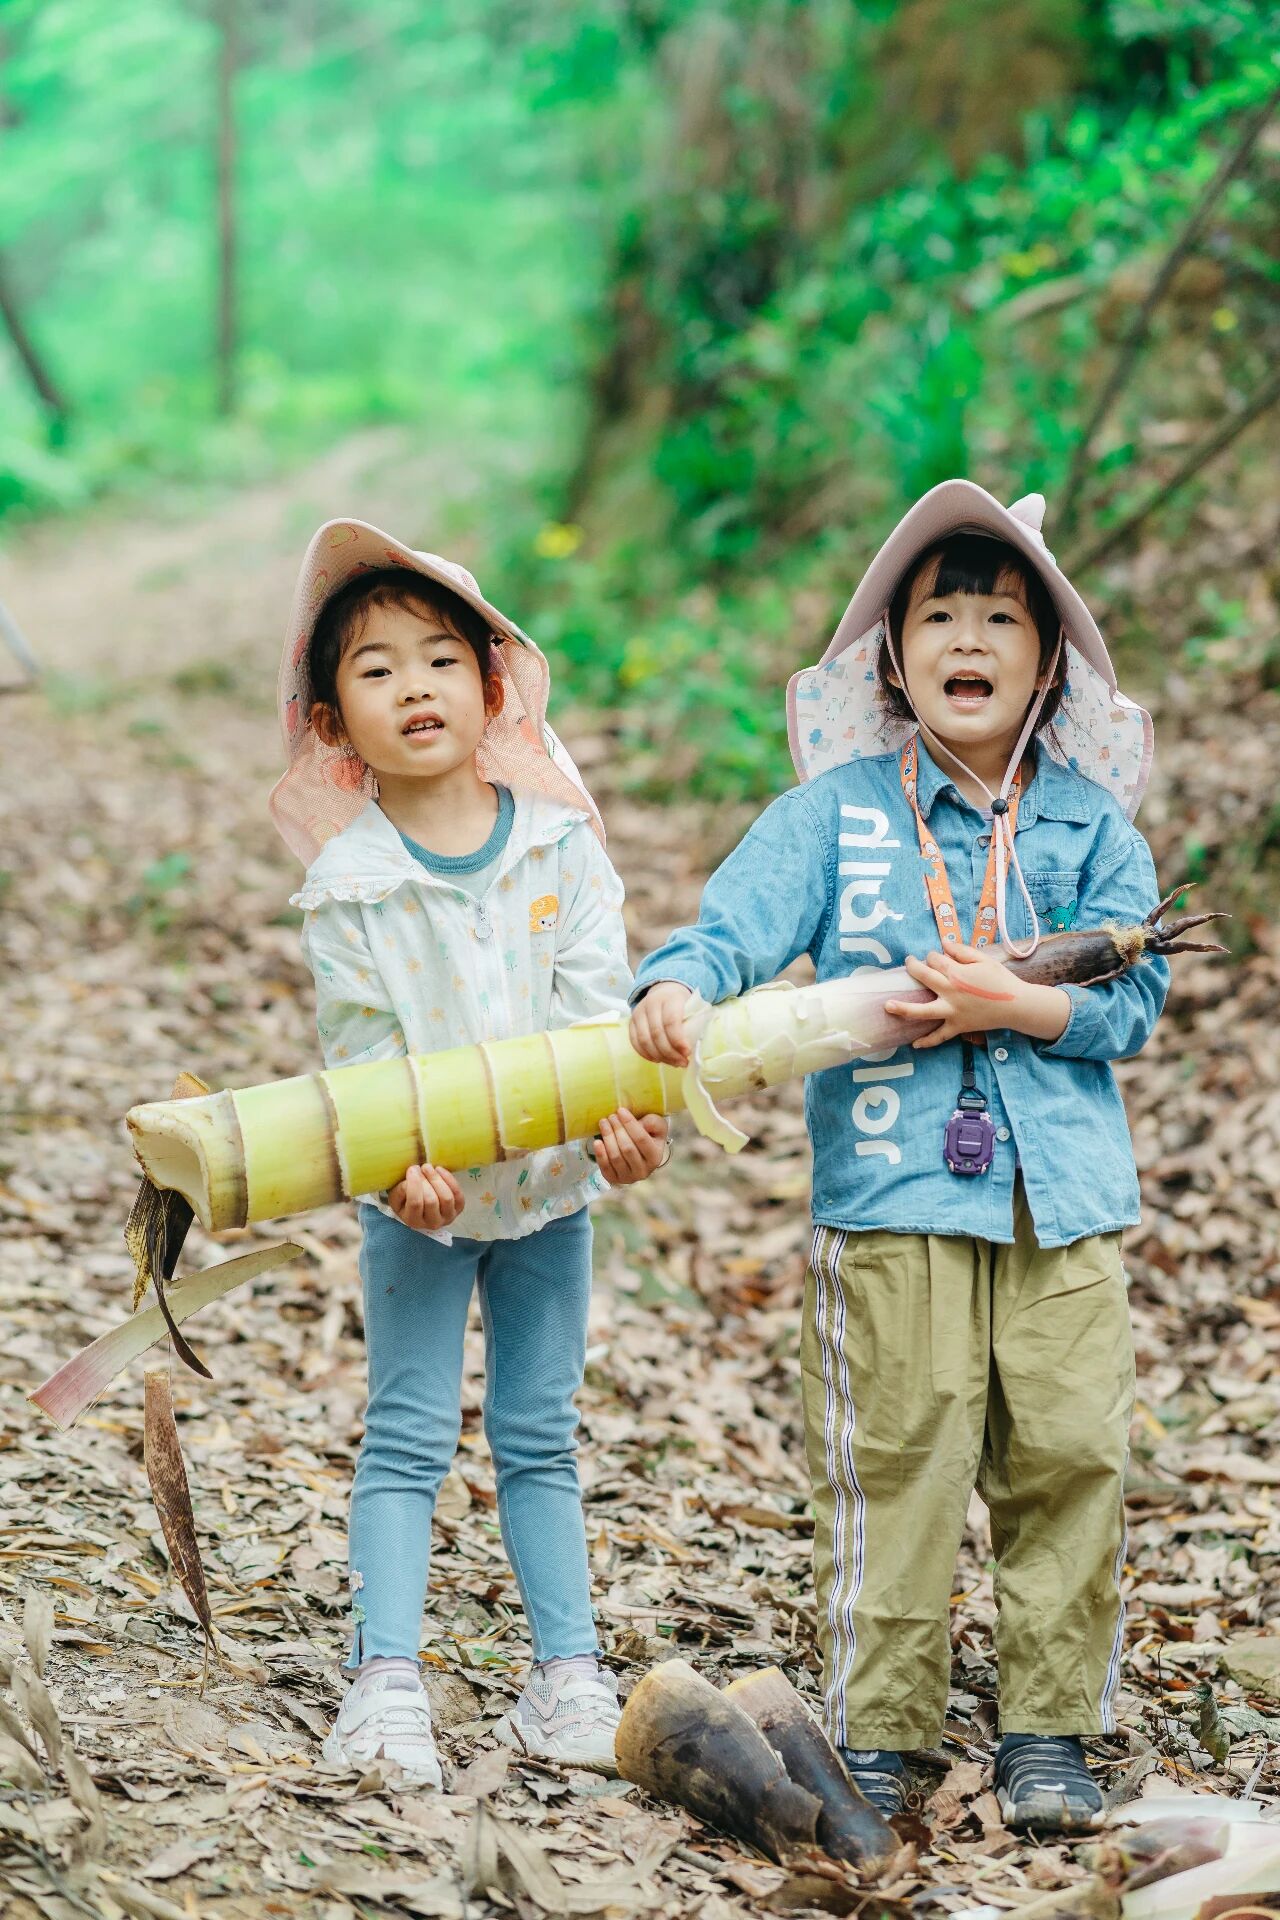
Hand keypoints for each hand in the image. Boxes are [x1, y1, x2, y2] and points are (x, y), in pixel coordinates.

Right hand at [388, 1163, 465, 1231]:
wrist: (421, 1207)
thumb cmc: (406, 1201)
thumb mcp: (396, 1197)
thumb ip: (401, 1189)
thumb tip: (414, 1175)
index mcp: (413, 1221)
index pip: (415, 1203)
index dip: (414, 1184)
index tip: (412, 1169)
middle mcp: (432, 1223)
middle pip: (431, 1200)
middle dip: (426, 1180)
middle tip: (421, 1167)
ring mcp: (448, 1217)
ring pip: (446, 1198)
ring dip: (437, 1179)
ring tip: (429, 1167)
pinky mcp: (458, 1209)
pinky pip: (457, 1194)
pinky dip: (449, 1179)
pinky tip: (439, 1170)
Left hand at [592, 1108, 668, 1184]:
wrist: (639, 1155)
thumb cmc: (648, 1137)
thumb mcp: (656, 1127)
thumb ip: (652, 1122)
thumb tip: (637, 1123)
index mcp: (655, 1157)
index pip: (641, 1139)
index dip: (630, 1124)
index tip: (621, 1110)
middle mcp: (643, 1170)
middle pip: (627, 1148)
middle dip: (617, 1129)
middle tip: (611, 1116)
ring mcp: (628, 1177)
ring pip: (615, 1157)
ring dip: (608, 1137)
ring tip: (603, 1122)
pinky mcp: (614, 1179)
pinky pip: (605, 1167)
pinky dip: (600, 1154)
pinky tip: (597, 1141)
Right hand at [629, 982, 693, 1065]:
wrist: (664, 990)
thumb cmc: (682, 1003)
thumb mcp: (692, 1006)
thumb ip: (694, 1023)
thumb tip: (698, 1047)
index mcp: (669, 998)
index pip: (671, 1021)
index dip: (678, 1040)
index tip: (687, 1053)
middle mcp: (651, 1003)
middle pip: (657, 1033)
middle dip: (670, 1053)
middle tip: (682, 1062)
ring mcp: (638, 1012)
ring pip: (644, 1040)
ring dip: (659, 1056)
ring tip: (673, 1063)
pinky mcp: (631, 1022)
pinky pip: (635, 1042)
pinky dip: (646, 1054)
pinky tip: (659, 1060)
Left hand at [884, 942, 1068, 1049]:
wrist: (1017, 1005)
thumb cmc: (1001, 980)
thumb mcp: (983, 959)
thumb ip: (962, 951)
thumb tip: (943, 944)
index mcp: (956, 973)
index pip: (934, 960)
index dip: (933, 955)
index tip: (937, 956)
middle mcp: (950, 992)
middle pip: (923, 977)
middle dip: (913, 967)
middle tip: (909, 963)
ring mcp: (952, 1011)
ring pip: (922, 1011)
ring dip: (903, 1009)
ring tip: (887, 1006)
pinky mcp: (957, 1026)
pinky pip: (939, 1036)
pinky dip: (927, 1041)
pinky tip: (914, 1044)